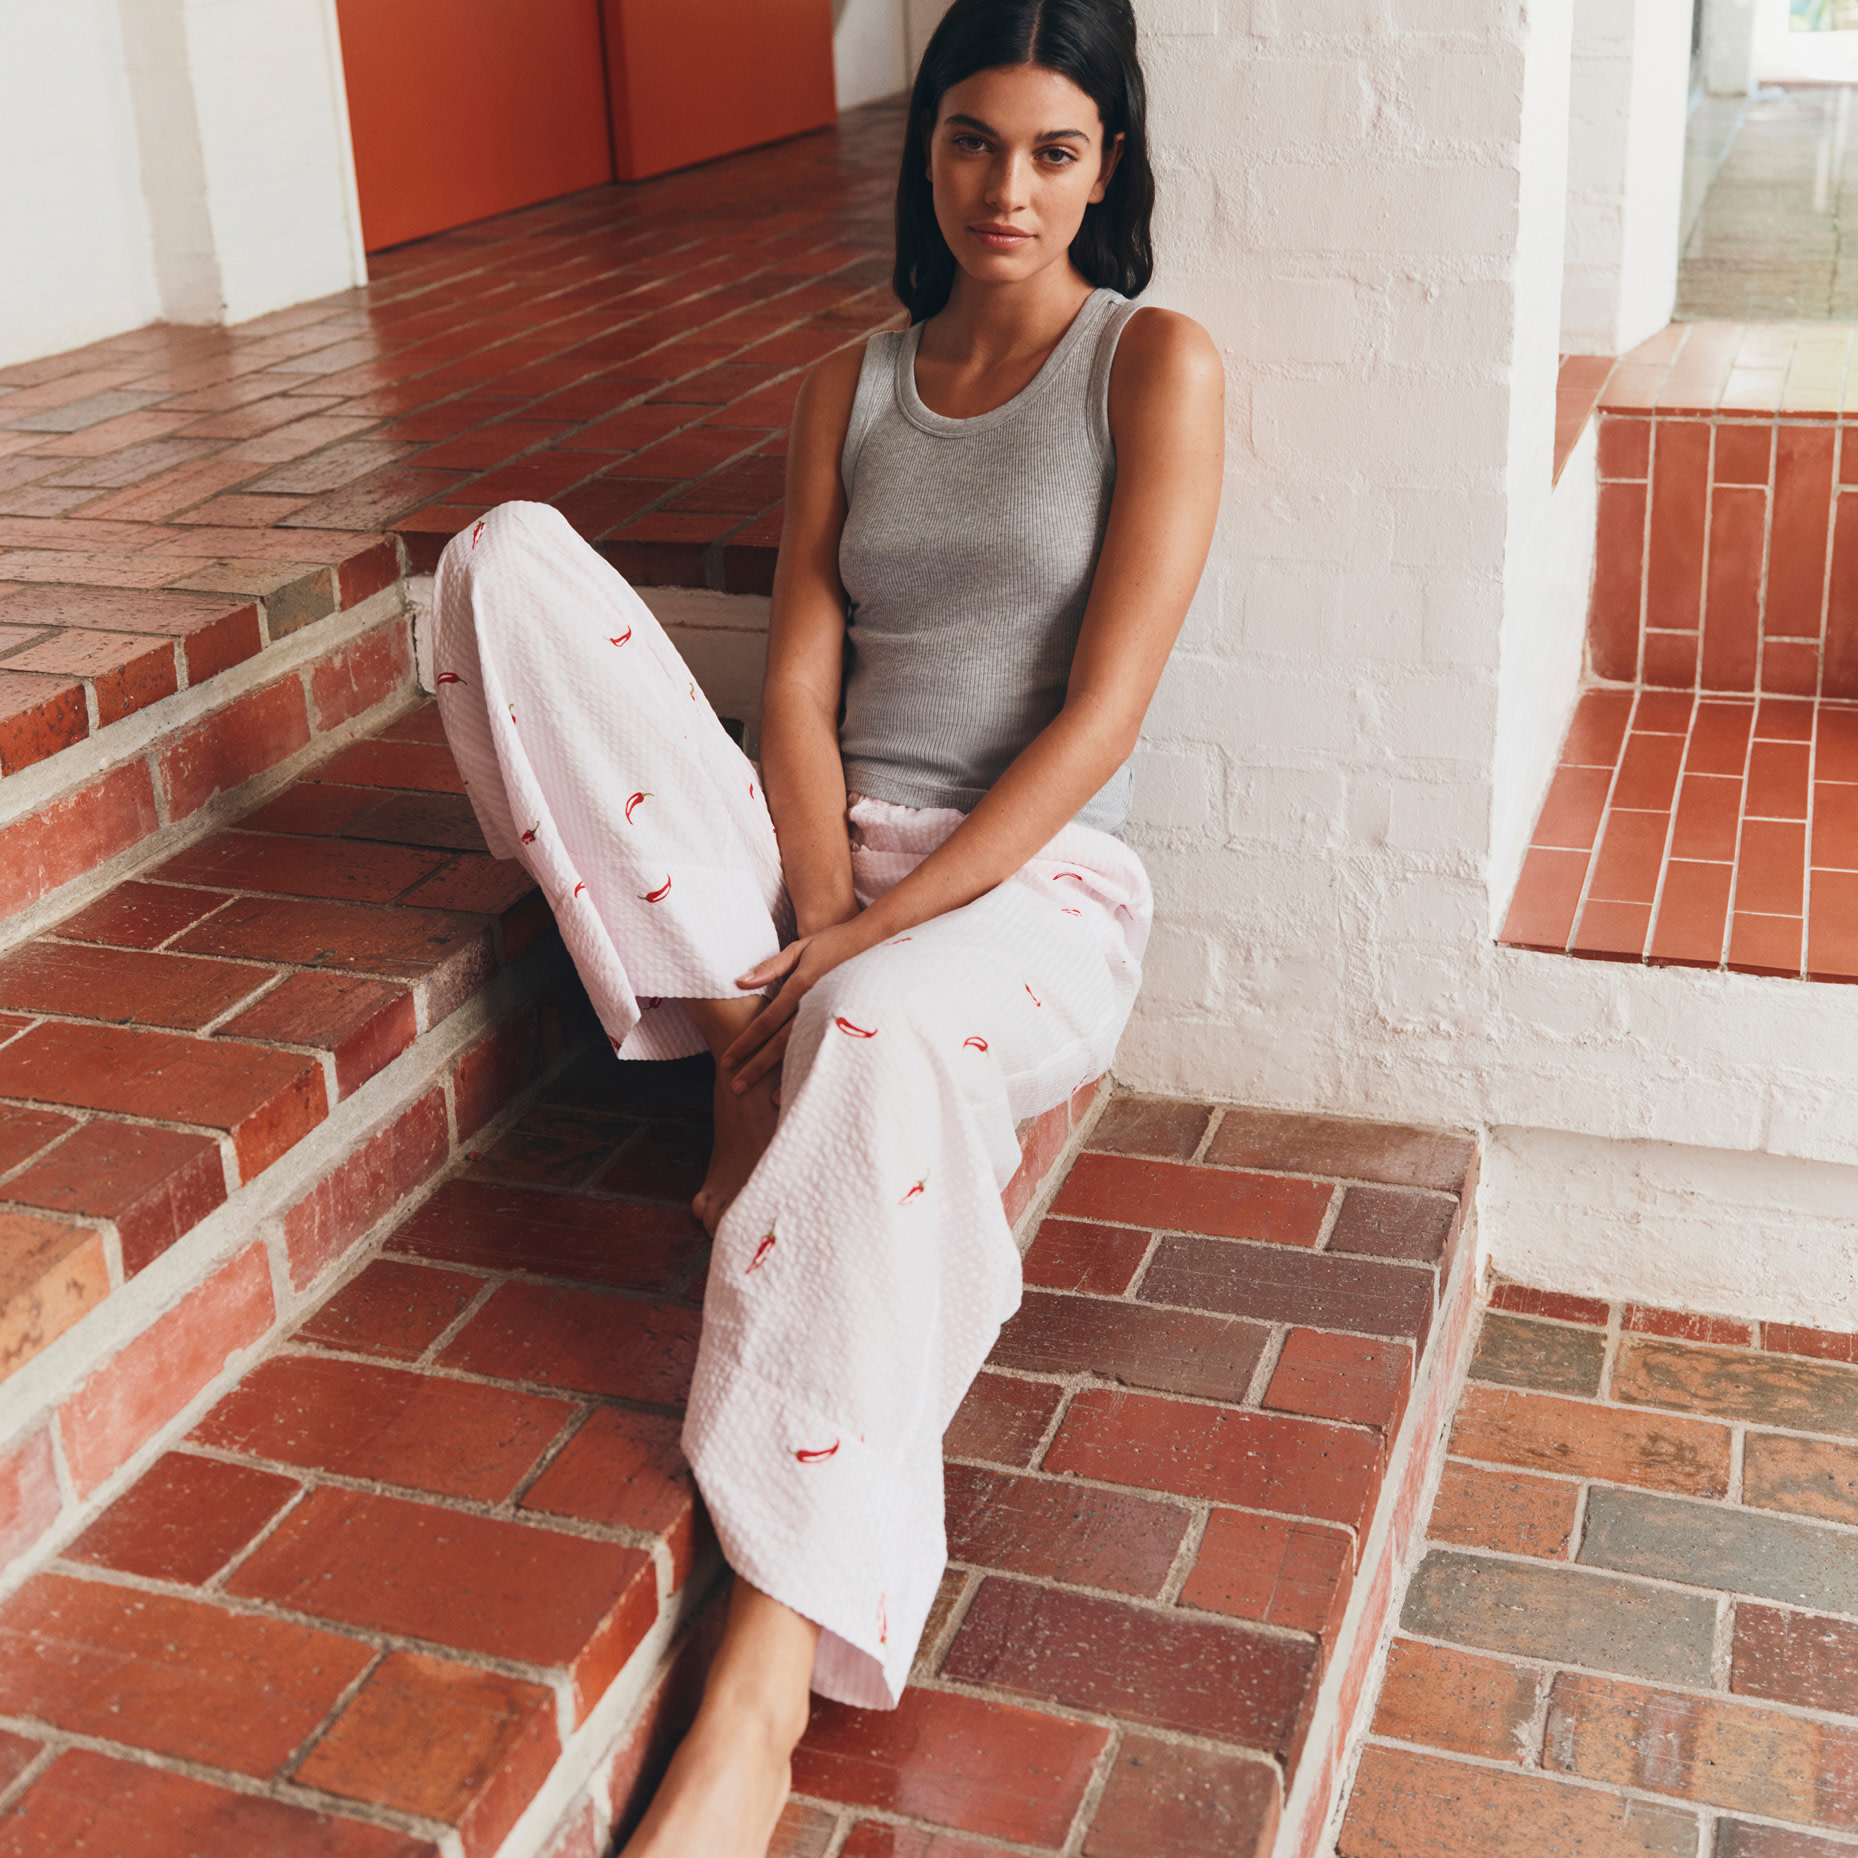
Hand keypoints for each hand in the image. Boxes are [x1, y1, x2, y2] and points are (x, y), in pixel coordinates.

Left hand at [723, 918, 870, 1090]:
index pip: (767, 1021)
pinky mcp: (850, 1021)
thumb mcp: (801, 947)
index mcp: (802, 985)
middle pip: (782, 1042)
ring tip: (771, 1100)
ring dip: (786, 1077)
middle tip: (736, 1086)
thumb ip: (771, 966)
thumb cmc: (835, 943)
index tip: (727, 1060)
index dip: (746, 1042)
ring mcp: (835, 1015)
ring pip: (806, 1051)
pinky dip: (816, 1068)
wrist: (879, 941)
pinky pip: (828, 1049)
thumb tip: (740, 982)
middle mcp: (816, 1004)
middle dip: (757, 1066)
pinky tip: (808, 1085)